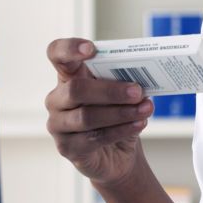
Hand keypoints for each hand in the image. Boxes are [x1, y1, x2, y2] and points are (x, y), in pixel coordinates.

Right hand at [45, 38, 151, 187]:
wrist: (117, 154)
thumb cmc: (117, 116)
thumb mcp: (122, 95)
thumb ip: (127, 82)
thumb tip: (145, 77)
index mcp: (69, 77)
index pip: (57, 54)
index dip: (69, 48)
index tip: (91, 49)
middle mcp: (57, 99)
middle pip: (75, 89)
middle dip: (110, 90)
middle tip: (137, 91)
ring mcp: (58, 124)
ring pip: (86, 116)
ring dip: (121, 112)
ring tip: (145, 109)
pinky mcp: (67, 147)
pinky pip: (94, 138)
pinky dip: (121, 130)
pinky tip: (139, 124)